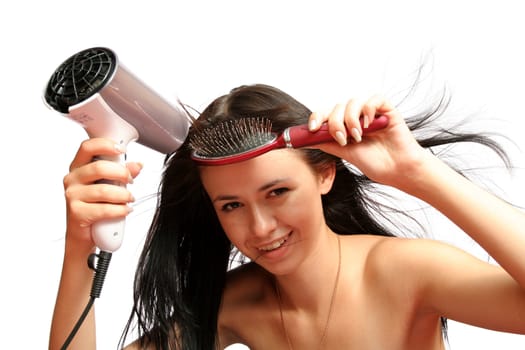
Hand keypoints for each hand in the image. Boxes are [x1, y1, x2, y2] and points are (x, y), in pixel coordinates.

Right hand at [63, 138, 141, 249]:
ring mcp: (72, 195)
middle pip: (99, 168)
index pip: (87, 147)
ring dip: (123, 195)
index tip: (121, 150)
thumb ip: (122, 174)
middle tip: (131, 181)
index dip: (105, 145)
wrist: (84, 234)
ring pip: (104, 190)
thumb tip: (137, 165)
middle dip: (122, 174)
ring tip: (130, 199)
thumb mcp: (109, 186)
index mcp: (78, 167)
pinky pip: (104, 209)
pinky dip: (120, 210)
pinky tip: (125, 210)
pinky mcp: (76, 212)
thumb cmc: (95, 206)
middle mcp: (72, 179)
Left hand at [308, 95, 426, 187]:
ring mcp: (370, 112)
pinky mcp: (386, 109)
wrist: (397, 170)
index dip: (317, 118)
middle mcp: (356, 116)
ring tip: (357, 137)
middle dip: (335, 123)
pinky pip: (373, 99)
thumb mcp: (344, 153)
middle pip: (337, 107)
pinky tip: (369, 125)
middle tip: (341, 139)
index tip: (311, 129)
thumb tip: (303, 140)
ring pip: (352, 102)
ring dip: (350, 120)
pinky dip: (367, 110)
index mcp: (345, 125)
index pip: (326, 114)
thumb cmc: (375, 162)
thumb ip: (326, 143)